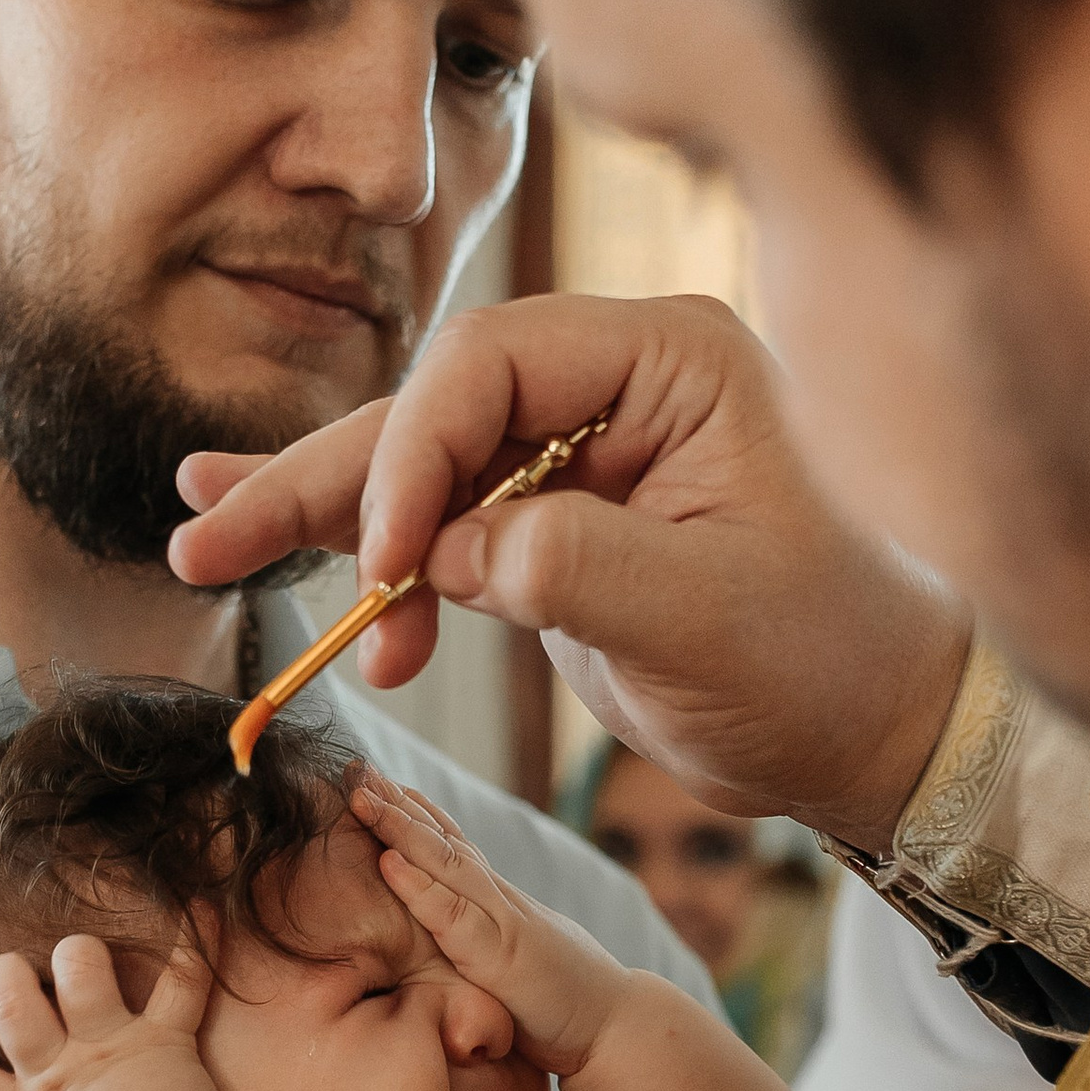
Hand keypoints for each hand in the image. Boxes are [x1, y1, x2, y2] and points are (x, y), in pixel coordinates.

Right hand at [0, 933, 222, 1090]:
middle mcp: (59, 1070)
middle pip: (8, 995)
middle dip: (5, 977)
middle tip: (21, 986)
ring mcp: (113, 1047)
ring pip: (79, 967)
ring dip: (80, 957)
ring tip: (84, 965)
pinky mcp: (165, 1041)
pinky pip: (182, 981)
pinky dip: (192, 946)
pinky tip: (200, 914)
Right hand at [171, 291, 969, 851]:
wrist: (881, 731)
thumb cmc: (830, 661)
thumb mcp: (708, 618)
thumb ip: (574, 567)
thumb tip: (449, 554)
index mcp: (671, 359)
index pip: (493, 365)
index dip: (417, 454)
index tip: (391, 563)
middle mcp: (618, 383)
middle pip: (433, 408)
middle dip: (324, 479)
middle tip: (211, 534)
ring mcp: (582, 453)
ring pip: (420, 467)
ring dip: (324, 521)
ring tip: (207, 548)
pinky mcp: (558, 525)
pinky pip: (441, 523)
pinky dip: (368, 554)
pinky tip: (274, 549)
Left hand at [351, 776, 625, 1075]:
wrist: (616, 1030)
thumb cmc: (566, 1002)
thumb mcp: (517, 962)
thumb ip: (488, 943)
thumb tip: (461, 940)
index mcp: (498, 903)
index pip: (451, 845)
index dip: (412, 812)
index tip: (375, 780)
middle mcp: (498, 901)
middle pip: (440, 840)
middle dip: (396, 802)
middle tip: (354, 766)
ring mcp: (500, 924)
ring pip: (444, 864)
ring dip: (400, 828)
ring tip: (361, 797)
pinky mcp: (500, 958)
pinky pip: (453, 917)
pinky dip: (419, 888)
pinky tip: (389, 862)